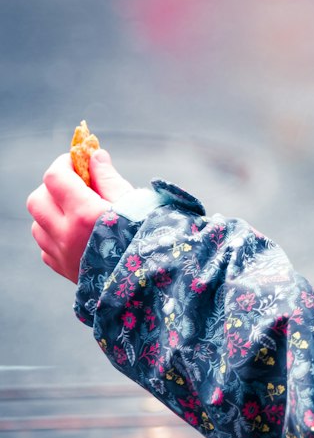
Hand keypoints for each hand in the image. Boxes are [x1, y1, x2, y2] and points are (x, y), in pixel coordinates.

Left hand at [27, 149, 136, 283]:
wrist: (153, 282)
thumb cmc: (149, 237)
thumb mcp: (135, 202)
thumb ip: (108, 178)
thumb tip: (94, 155)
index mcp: (84, 213)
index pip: (54, 177)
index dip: (64, 163)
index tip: (77, 160)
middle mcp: (66, 235)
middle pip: (37, 199)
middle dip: (53, 186)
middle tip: (76, 184)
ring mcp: (61, 255)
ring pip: (37, 223)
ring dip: (52, 211)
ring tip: (77, 210)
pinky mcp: (63, 269)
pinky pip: (45, 246)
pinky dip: (55, 234)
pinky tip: (78, 233)